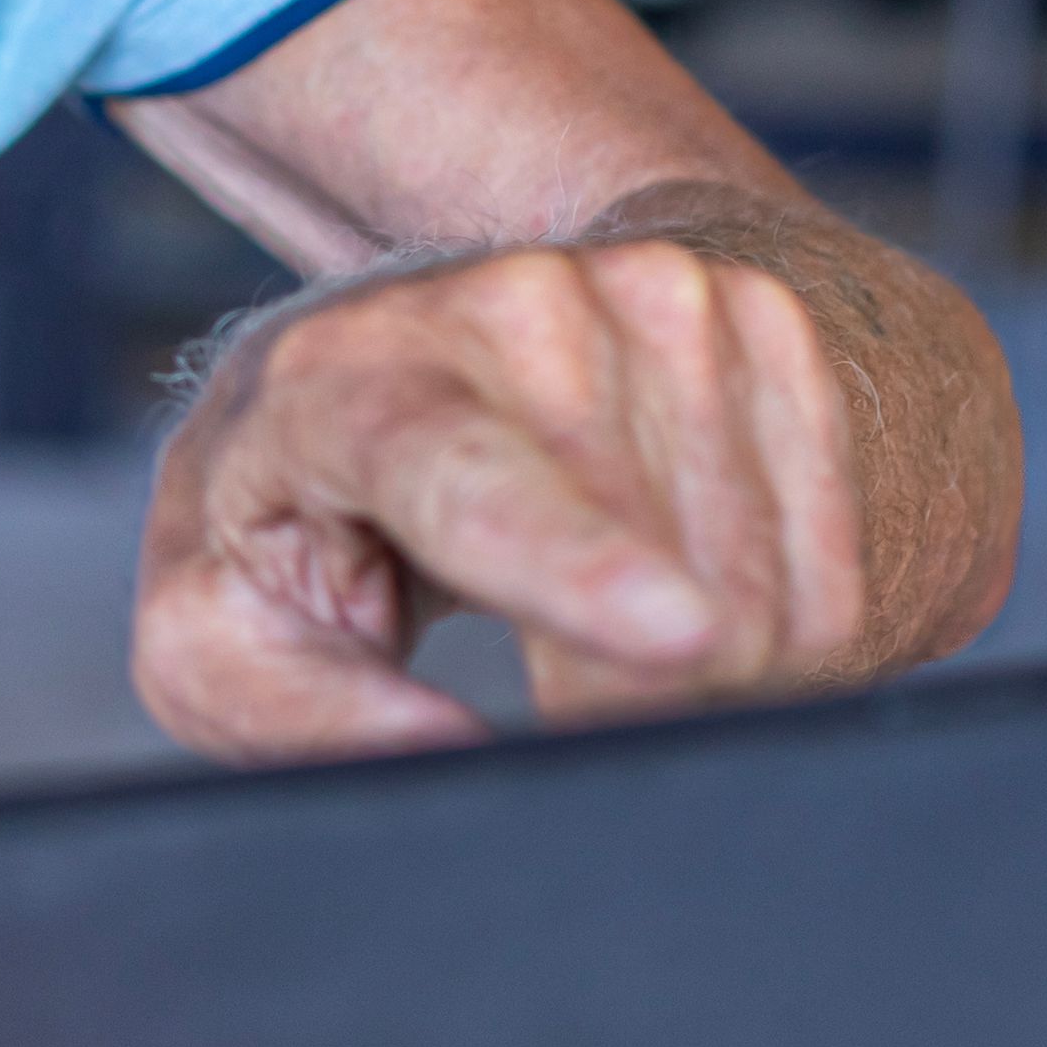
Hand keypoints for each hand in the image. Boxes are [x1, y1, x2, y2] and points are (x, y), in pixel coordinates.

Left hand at [131, 233, 878, 762]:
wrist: (433, 339)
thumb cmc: (307, 502)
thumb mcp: (214, 614)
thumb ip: (286, 709)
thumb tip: (437, 752)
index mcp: (347, 384)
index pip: (467, 477)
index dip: (575, 563)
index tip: (678, 638)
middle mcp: (513, 304)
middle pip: (654, 586)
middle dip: (622, 700)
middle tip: (542, 684)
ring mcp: (658, 294)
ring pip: (760, 591)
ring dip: (710, 671)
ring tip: (594, 613)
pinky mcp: (765, 318)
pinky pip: (832, 559)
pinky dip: (778, 620)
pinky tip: (676, 571)